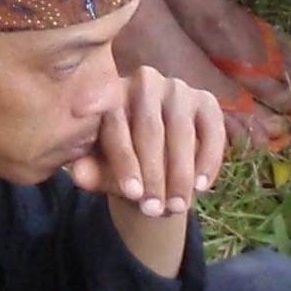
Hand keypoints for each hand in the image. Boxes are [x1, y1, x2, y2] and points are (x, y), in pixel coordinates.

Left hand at [67, 62, 226, 221]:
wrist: (154, 159)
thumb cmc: (120, 161)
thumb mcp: (102, 168)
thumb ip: (90, 170)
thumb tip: (79, 174)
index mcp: (110, 92)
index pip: (116, 126)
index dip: (125, 163)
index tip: (132, 194)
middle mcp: (144, 81)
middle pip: (150, 129)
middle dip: (154, 175)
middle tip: (154, 209)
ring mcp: (177, 88)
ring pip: (181, 132)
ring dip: (181, 173)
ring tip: (177, 206)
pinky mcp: (205, 100)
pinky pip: (212, 130)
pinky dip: (208, 160)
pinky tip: (201, 187)